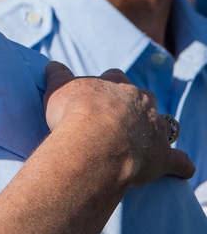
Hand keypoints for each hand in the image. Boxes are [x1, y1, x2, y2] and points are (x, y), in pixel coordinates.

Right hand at [43, 62, 194, 184]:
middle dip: (136, 106)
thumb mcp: (58, 89)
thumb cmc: (74, 113)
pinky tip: (181, 168)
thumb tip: (52, 65)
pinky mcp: (162, 156)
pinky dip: (180, 164)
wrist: (94, 142)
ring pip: (164, 125)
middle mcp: (141, 102)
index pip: (116, 78)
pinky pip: (179, 161)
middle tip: (119, 118)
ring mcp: (155, 129)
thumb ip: (57, 76)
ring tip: (144, 140)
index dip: (108, 85)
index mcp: (116, 85)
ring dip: (156, 131)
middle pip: (144, 98)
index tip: (98, 95)